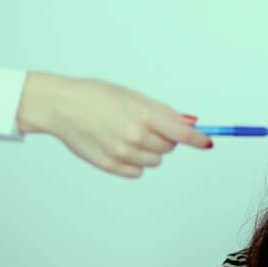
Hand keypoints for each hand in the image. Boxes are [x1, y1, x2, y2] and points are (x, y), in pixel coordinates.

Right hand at [17, 72, 211, 177]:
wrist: (60, 106)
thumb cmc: (95, 96)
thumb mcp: (133, 95)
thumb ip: (163, 112)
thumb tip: (190, 124)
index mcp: (143, 114)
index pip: (183, 134)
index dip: (199, 140)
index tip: (207, 143)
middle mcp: (135, 136)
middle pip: (170, 147)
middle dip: (164, 137)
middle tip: (143, 126)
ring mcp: (123, 153)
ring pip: (156, 160)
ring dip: (149, 150)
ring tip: (128, 135)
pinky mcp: (112, 166)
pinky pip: (139, 171)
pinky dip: (135, 162)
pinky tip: (119, 147)